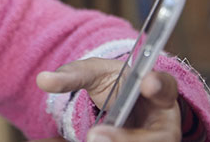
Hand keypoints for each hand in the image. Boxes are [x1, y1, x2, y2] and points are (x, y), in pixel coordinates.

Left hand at [36, 57, 180, 141]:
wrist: (119, 107)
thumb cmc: (114, 87)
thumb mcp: (96, 74)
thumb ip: (73, 75)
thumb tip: (43, 80)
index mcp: (157, 94)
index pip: (166, 88)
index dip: (160, 85)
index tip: (147, 83)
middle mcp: (161, 124)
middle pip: (158, 137)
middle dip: (128, 139)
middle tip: (95, 135)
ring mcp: (150, 141)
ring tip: (89, 138)